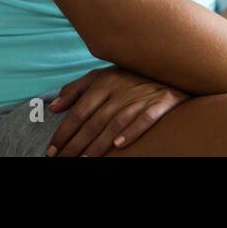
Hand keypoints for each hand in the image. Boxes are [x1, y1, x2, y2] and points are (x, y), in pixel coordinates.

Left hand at [45, 65, 189, 156]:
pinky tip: (119, 145)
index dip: (64, 132)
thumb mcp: (103, 75)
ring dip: (98, 144)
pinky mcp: (162, 101)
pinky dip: (132, 132)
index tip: (52, 150)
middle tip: (63, 160)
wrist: (174, 66)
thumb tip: (53, 108)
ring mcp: (142, 96)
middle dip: (76, 144)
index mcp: (106, 82)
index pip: (79, 111)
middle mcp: (122, 88)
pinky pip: (146, 119)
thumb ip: (77, 89)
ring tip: (84, 160)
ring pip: (116, 123)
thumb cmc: (132, 75)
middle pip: (94, 121)